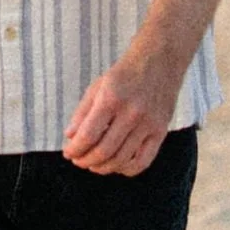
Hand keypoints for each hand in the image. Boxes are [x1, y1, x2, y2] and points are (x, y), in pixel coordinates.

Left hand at [62, 54, 177, 176]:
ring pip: (122, 159)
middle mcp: (131, 112)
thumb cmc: (124, 74)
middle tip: (78, 161)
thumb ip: (82, 113)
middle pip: (104, 151)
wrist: (159, 60)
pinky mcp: (161, 131)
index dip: (75, 149)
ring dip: (103, 167)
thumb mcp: (97, 86)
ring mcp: (148, 123)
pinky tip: (117, 166)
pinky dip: (127, 169)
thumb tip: (70, 137)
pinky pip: (144, 161)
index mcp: (111, 98)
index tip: (68, 153)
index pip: (88, 135)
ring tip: (94, 164)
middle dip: (86, 160)